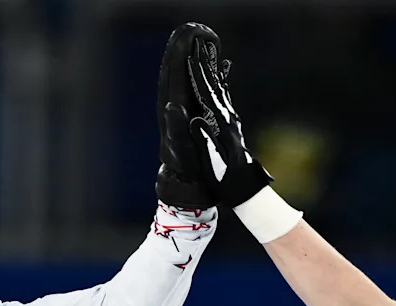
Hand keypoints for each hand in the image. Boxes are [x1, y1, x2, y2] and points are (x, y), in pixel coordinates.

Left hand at [155, 23, 219, 208]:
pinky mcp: (198, 115)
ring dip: (199, 59)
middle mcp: (177, 106)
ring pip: (191, 77)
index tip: (191, 35)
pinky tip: (223, 65)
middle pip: (179, 69)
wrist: (189, 185)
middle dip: (187, 48)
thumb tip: (172, 105)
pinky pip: (204, 88)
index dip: (181, 52)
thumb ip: (176, 126)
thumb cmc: (186, 169)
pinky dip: (212, 75)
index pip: (174, 73)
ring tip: (209, 40)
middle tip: (200, 29)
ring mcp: (187, 110)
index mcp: (172, 109)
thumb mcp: (181, 148)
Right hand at [187, 35, 272, 207]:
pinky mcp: (233, 128)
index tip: (191, 56)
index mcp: (220, 124)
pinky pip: (225, 101)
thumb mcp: (212, 161)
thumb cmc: (225, 179)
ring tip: (212, 56)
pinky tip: (222, 84)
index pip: (206, 93)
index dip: (197, 74)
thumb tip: (193, 119)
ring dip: (215, 73)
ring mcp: (232, 122)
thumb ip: (202, 138)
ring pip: (222, 91)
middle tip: (200, 45)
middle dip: (206, 66)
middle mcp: (228, 119)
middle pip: (215, 86)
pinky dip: (222, 88)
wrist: (246, 189)